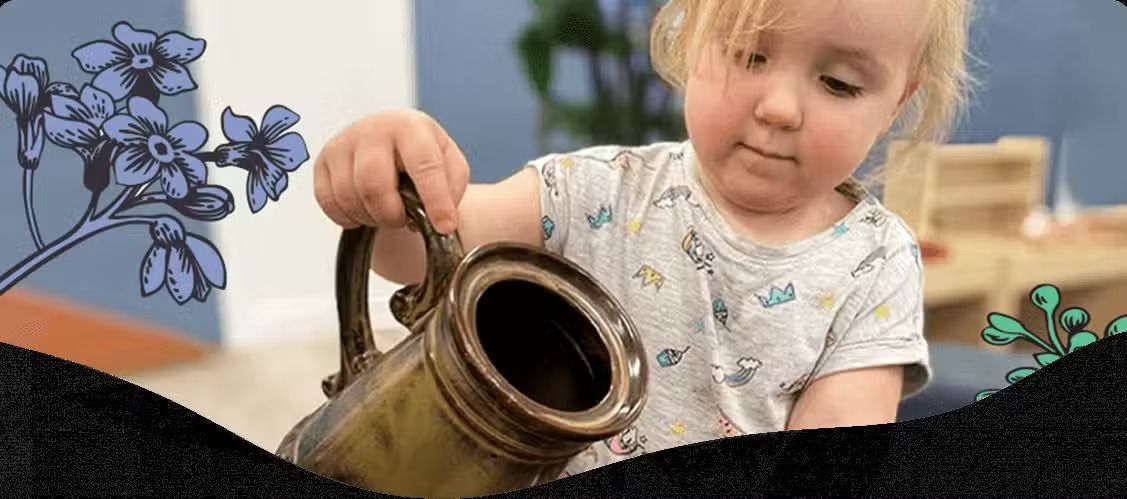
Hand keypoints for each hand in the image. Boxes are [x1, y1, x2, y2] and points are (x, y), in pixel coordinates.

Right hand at [313, 109, 469, 233]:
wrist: (389, 140)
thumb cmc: (420, 155)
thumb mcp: (450, 165)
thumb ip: (451, 189)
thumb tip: (437, 218)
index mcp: (410, 126)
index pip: (424, 166)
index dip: (436, 201)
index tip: (444, 226)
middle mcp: (372, 129)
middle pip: (374, 185)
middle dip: (391, 215)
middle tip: (402, 220)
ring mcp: (343, 143)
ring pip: (349, 197)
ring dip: (370, 218)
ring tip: (385, 211)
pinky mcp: (322, 161)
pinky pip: (328, 202)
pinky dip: (348, 217)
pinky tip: (364, 209)